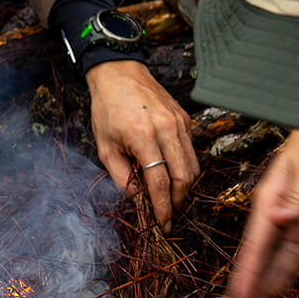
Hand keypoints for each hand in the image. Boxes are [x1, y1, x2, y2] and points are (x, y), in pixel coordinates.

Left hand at [86, 60, 198, 232]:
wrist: (119, 73)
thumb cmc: (107, 109)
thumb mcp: (104, 146)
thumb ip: (121, 176)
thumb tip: (138, 199)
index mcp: (143, 137)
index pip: (160, 182)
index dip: (162, 207)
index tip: (162, 223)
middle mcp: (166, 129)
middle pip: (184, 177)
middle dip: (178, 201)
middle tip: (168, 214)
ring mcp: (180, 123)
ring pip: (193, 166)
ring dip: (184, 187)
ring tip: (170, 198)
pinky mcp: (185, 119)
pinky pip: (191, 151)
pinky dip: (185, 167)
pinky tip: (171, 174)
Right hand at [219, 129, 298, 297]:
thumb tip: (282, 219)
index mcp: (270, 203)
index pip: (255, 247)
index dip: (245, 275)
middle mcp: (275, 214)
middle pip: (261, 258)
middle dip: (250, 287)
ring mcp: (289, 218)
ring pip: (277, 259)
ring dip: (267, 284)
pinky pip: (295, 251)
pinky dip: (287, 270)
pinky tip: (278, 285)